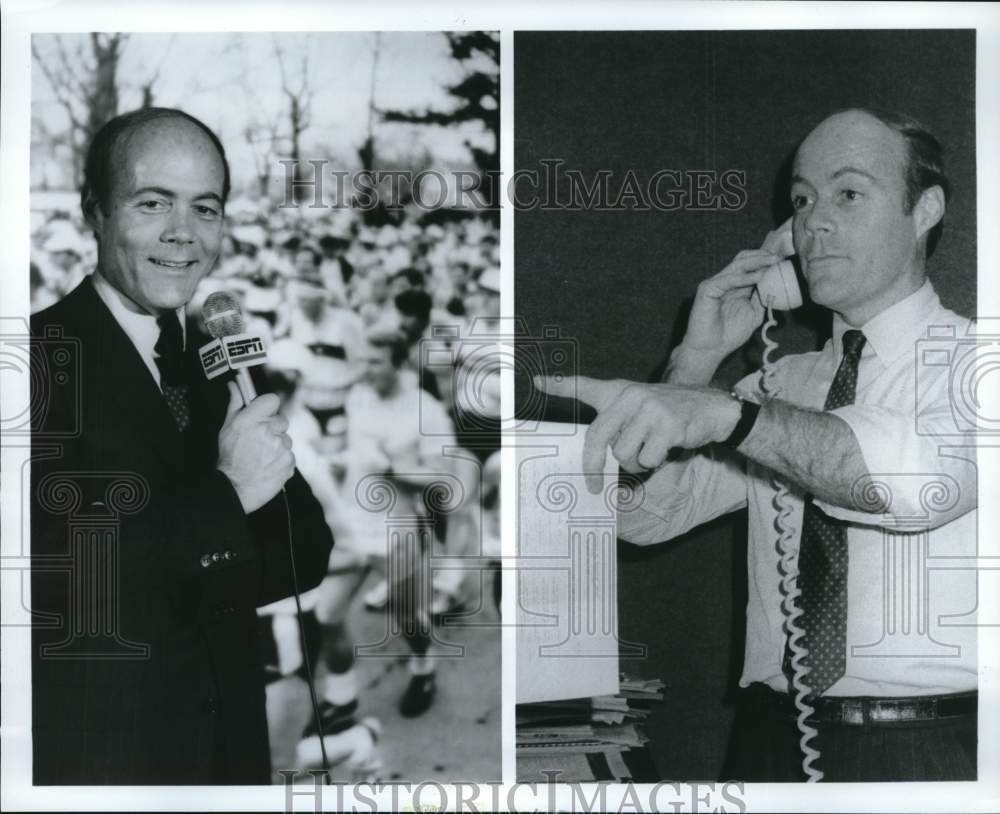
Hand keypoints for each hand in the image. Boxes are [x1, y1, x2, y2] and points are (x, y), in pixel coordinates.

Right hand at [217, 381, 294, 512]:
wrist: (235, 488)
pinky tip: (268, 465)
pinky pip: (290, 455)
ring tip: (262, 456)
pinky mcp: (290, 462)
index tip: (263, 414)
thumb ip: (234, 404)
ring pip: (286, 439)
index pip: (272, 400)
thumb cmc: (229, 457)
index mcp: (252, 420)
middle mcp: (269, 431)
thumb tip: (234, 385)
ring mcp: (281, 447)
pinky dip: (282, 459)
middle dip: (273, 428)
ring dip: (277, 445)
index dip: (268, 407)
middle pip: (281, 420)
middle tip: (259, 441)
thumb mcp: (227, 428)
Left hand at [535, 375, 738, 492]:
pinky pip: (647, 458)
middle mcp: (631, 396)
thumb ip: (618, 425)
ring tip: (649, 452)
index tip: (537, 381)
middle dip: (593, 465)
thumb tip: (597, 461)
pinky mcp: (667, 425)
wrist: (713, 409)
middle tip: (593, 484)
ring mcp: (649, 409)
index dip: (560, 384)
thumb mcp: (641, 410)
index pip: (585, 386)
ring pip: (623, 453)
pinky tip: (666, 450)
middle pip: (597, 436)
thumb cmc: (670, 416)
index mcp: (620, 392)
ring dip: (634, 463)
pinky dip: (655, 463)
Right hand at [681, 249, 783, 363]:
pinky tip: (759, 275)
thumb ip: (761, 298)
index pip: (750, 266)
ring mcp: (715, 284)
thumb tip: (774, 283)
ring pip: (737, 265)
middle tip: (779, 258)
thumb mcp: (753, 314)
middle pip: (743, 259)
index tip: (784, 261)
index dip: (766, 261)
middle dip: (763, 256)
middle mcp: (725, 282)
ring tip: (773, 261)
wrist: (709, 350)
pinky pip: (728, 279)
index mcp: (735, 286)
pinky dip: (745, 277)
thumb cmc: (728, 335)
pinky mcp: (707, 289)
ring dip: (757, 261)